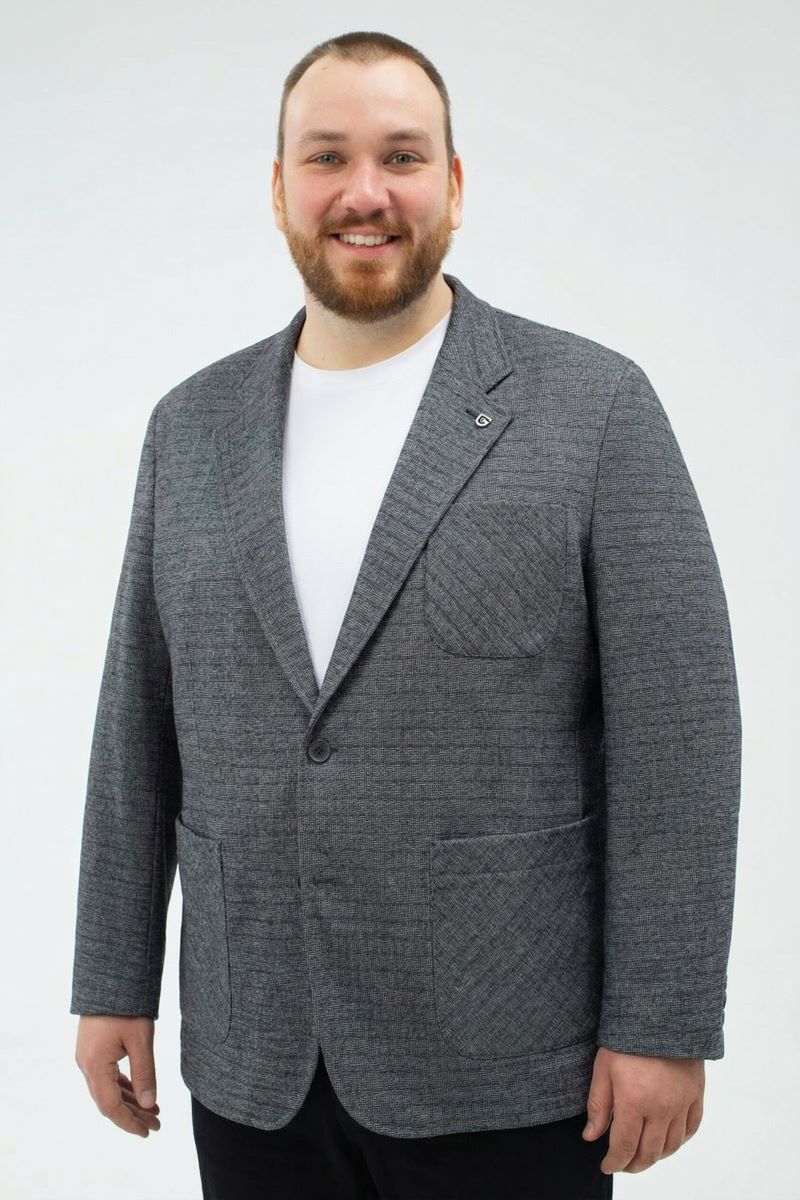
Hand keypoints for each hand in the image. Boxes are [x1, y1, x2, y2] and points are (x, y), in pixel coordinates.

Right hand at [74, 1015, 161, 1137]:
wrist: (108, 976)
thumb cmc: (126, 1006)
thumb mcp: (141, 1039)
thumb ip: (145, 1073)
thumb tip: (149, 1105)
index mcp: (95, 1066)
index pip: (110, 1106)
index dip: (129, 1122)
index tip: (148, 1132)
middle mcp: (86, 1065)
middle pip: (108, 1101)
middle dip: (132, 1115)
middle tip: (157, 1124)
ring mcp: (87, 1057)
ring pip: (107, 1089)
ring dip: (129, 1101)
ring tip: (153, 1110)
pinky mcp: (93, 1049)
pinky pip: (107, 1076)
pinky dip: (123, 1086)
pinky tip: (139, 1092)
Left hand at [582, 1046, 703, 1173]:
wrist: (661, 1014)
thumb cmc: (627, 1038)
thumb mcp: (603, 1067)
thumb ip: (598, 1105)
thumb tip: (591, 1137)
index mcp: (634, 1101)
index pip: (624, 1147)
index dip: (614, 1162)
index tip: (607, 1165)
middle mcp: (660, 1107)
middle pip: (649, 1153)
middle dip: (633, 1164)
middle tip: (622, 1164)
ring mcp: (681, 1103)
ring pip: (671, 1146)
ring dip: (655, 1156)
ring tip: (641, 1154)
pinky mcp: (696, 1094)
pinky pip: (691, 1128)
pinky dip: (678, 1141)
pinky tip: (666, 1140)